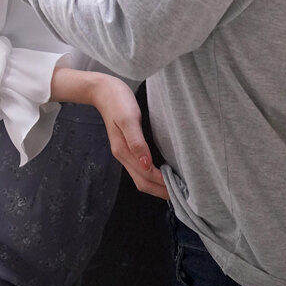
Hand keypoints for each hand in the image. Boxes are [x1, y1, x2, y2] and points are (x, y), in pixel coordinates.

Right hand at [90, 74, 169, 200]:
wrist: (103, 90)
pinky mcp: (127, 146)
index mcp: (123, 151)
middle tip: (181, 195)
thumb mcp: (128, 118)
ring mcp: (124, 152)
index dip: (161, 184)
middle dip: (160, 191)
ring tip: (175, 187)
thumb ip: (137, 141)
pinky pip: (140, 167)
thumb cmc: (118, 101)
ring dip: (157, 185)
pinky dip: (153, 174)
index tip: (179, 189)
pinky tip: (163, 171)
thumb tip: (147, 164)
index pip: (145, 176)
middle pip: (142, 182)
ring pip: (141, 177)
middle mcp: (123, 155)